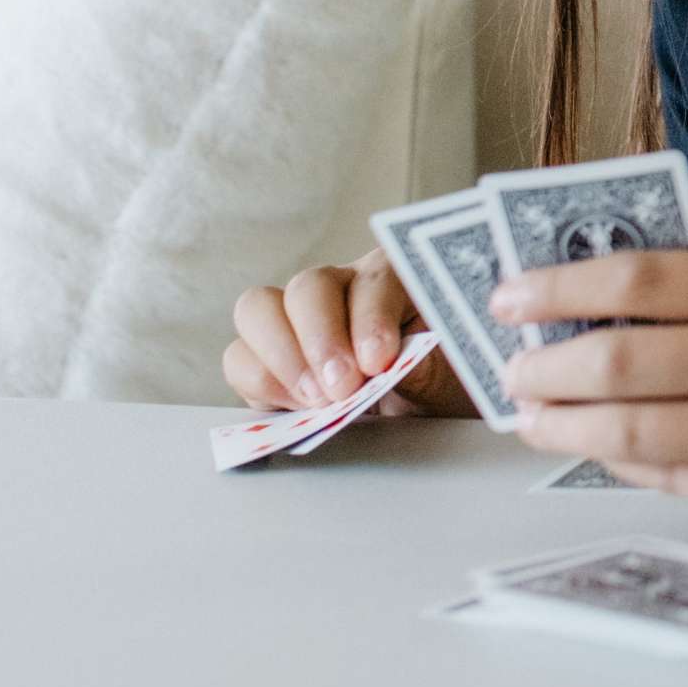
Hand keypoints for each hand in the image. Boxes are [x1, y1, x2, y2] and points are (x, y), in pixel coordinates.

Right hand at [223, 249, 468, 416]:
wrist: (422, 409)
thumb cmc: (442, 380)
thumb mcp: (447, 374)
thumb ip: (423, 363)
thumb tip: (393, 362)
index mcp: (395, 277)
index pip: (374, 280)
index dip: (370, 319)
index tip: (378, 363)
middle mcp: (339, 287)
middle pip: (307, 287)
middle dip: (320, 340)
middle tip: (341, 389)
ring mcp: (296, 319)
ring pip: (258, 310)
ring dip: (283, 360)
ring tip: (318, 402)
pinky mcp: (266, 358)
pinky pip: (240, 358)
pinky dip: (263, 383)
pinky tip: (299, 408)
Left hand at [494, 249, 687, 545]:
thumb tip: (592, 317)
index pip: (640, 278)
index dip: (559, 284)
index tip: (507, 294)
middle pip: (618, 357)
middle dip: (544, 365)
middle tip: (513, 368)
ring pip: (626, 428)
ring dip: (560, 422)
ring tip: (532, 414)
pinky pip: (664, 478)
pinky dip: (615, 462)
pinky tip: (595, 448)